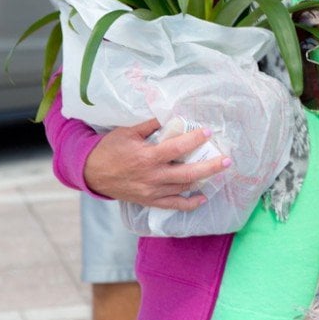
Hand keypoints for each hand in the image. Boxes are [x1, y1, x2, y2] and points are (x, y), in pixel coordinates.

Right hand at [83, 118, 231, 209]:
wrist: (91, 173)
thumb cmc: (110, 149)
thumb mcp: (128, 132)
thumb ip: (151, 124)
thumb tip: (172, 114)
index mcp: (146, 157)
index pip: (176, 148)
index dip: (194, 140)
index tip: (208, 131)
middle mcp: (151, 177)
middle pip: (187, 173)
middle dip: (210, 167)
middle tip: (227, 160)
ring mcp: (151, 191)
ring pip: (182, 188)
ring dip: (203, 181)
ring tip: (219, 171)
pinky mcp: (149, 201)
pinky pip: (172, 205)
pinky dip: (189, 203)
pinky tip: (202, 197)